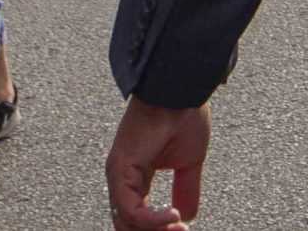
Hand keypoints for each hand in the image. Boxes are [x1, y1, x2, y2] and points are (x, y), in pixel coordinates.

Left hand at [108, 97, 211, 230]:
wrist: (181, 90)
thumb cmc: (184, 115)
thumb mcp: (189, 163)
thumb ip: (186, 189)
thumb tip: (187, 216)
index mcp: (136, 177)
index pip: (139, 216)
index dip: (159, 227)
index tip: (183, 229)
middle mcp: (123, 179)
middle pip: (129, 224)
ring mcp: (118, 176)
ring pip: (127, 222)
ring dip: (156, 230)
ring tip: (179, 228)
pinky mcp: (119, 170)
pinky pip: (131, 210)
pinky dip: (152, 220)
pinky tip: (173, 217)